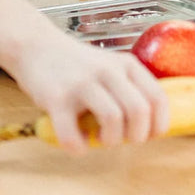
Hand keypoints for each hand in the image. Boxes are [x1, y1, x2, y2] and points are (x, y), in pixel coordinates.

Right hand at [10, 27, 169, 152]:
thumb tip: (150, 126)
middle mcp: (107, 71)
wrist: (36, 46)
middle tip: (125, 140)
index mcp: (125, 64)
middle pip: (139, 111)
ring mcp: (81, 84)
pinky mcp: (56, 98)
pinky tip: (77, 142)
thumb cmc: (76, 64)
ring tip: (102, 139)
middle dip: (137, 136)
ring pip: (113, 120)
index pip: (156, 98)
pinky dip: (79, 148)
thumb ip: (129, 88)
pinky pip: (72, 135)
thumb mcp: (110, 66)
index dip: (158, 124)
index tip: (149, 135)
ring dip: (111, 140)